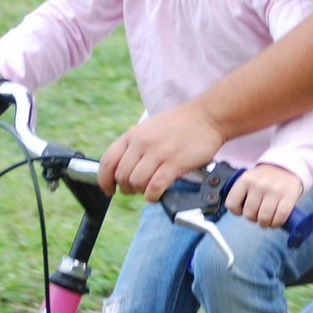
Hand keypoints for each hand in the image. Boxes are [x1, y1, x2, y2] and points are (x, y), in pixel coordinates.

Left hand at [98, 102, 223, 199]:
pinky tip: (157, 194)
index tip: (109, 189)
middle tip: (137, 189)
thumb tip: (123, 169)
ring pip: (136, 183)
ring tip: (149, 189)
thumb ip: (135, 145)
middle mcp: (142, 143)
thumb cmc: (180, 124)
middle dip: (126, 188)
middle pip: (121, 176)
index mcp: (133, 134)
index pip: (107, 161)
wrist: (208, 116)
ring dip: (140, 191)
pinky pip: (154, 187)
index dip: (104, 180)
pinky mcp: (174, 162)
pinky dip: (152, 196)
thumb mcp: (149, 128)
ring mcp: (158, 153)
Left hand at [225, 164, 303, 227]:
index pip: (232, 204)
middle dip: (253, 218)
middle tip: (258, 215)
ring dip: (265, 223)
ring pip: (264, 218)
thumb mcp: (249, 179)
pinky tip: (276, 220)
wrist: (287, 166)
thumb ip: (242, 193)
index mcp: (245, 180)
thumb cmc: (265, 178)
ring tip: (267, 219)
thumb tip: (240, 212)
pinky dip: (277, 223)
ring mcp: (274, 190)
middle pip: (249, 214)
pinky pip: (280, 217)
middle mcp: (259, 185)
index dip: (237, 211)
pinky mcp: (289, 196)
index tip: (243, 209)